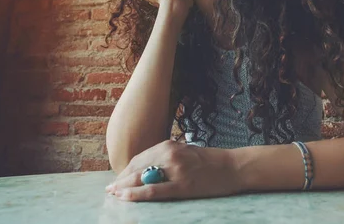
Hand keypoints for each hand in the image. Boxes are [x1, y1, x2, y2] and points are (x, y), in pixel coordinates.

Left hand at [104, 140, 241, 201]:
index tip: (117, 180)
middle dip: (121, 180)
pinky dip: (137, 194)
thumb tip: (144, 172)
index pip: (139, 159)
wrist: (233, 167)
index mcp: (168, 146)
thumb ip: (165, 160)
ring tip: (114, 195)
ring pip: (141, 178)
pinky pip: (154, 190)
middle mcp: (168, 154)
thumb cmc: (209, 163)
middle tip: (110, 190)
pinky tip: (125, 197)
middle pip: (136, 168)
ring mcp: (175, 169)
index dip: (125, 171)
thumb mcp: (184, 154)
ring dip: (124, 187)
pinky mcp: (182, 185)